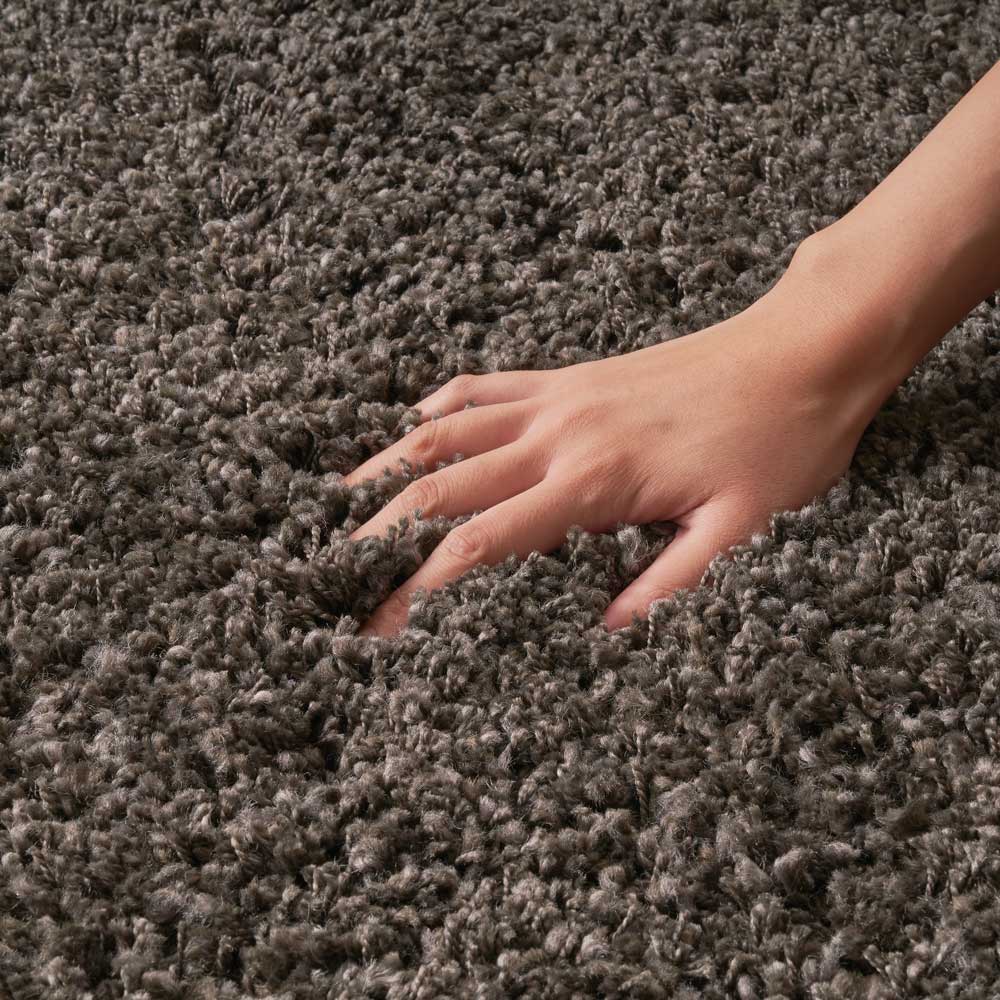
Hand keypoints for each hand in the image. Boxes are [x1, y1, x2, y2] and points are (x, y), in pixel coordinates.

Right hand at [344, 266, 883, 636]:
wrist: (806, 349)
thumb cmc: (779, 441)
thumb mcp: (740, 528)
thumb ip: (667, 582)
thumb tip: (605, 632)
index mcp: (592, 482)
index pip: (477, 543)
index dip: (416, 589)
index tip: (376, 627)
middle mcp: (558, 435)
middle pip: (439, 486)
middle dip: (376, 536)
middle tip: (330, 576)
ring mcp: (559, 398)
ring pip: (445, 429)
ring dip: (387, 468)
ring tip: (339, 502)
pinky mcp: (571, 376)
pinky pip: (486, 386)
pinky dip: (441, 408)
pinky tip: (416, 426)